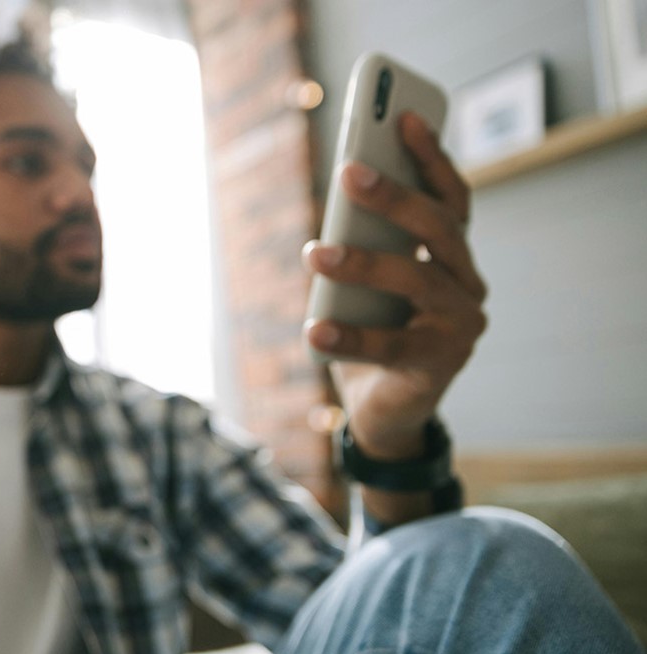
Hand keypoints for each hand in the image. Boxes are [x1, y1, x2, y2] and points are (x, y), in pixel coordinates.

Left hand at [304, 112, 487, 456]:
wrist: (383, 409)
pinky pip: (391, 346)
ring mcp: (460, 327)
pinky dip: (348, 336)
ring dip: (364, 262)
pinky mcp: (439, 367)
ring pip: (418, 279)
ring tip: (314, 251)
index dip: (431, 157)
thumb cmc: (374, 330)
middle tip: (350, 171)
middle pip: (439, 228)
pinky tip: (313, 328)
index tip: (405, 117)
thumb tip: (340, 195)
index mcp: (452, 256)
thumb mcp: (365, 280)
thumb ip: (364, 242)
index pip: (451, 198)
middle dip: (395, 196)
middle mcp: (467, 285)